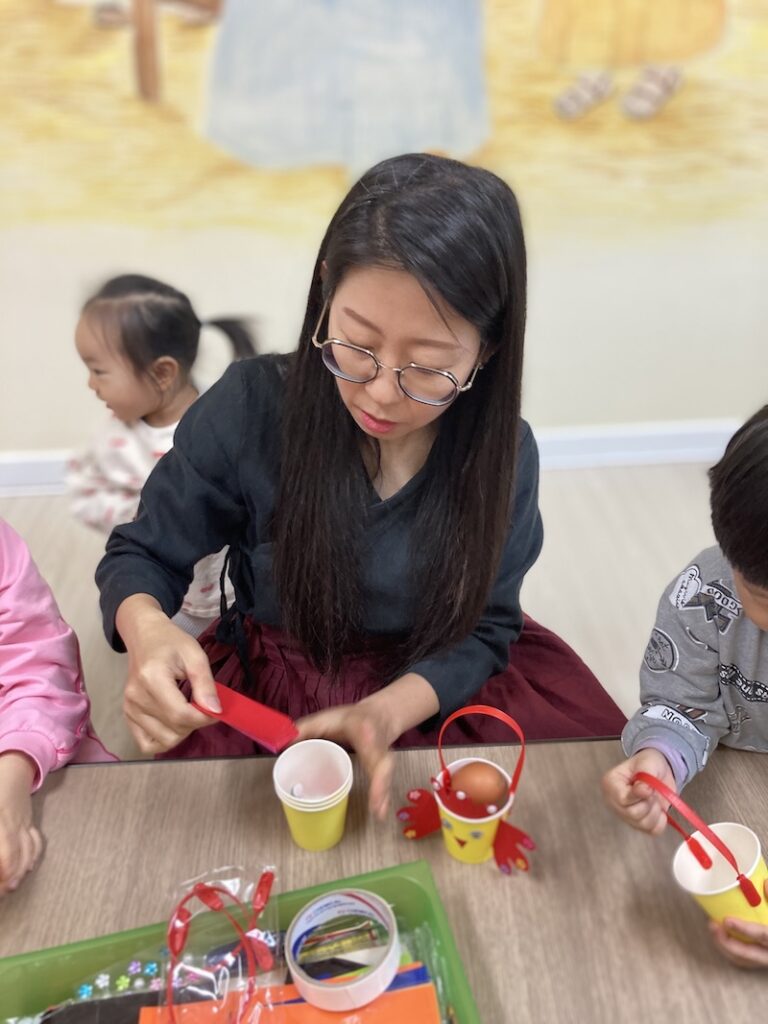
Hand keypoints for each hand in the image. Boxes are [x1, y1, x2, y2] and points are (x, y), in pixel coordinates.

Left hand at [0, 753, 42, 896]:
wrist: (13, 765)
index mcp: (0, 817)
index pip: (5, 849)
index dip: (4, 869)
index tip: (0, 884)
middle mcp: (14, 822)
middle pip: (16, 853)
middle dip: (11, 876)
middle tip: (3, 892)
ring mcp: (25, 821)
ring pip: (29, 849)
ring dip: (22, 870)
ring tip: (13, 886)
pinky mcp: (30, 821)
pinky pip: (37, 841)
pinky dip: (33, 856)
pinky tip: (27, 868)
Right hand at [117, 595, 220, 753]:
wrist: (144, 637)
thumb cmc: (171, 642)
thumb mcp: (195, 655)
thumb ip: (205, 684)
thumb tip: (215, 711)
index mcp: (151, 679)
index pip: (180, 714)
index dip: (204, 718)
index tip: (216, 710)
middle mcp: (136, 698)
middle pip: (174, 729)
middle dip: (196, 723)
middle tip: (202, 705)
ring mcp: (129, 709)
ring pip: (164, 740)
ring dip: (183, 731)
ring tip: (188, 711)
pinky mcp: (128, 716)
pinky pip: (147, 744)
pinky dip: (165, 739)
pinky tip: (173, 723)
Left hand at [295, 696, 397, 820]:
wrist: (379, 715)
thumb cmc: (350, 718)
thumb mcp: (328, 718)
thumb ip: (306, 728)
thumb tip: (282, 743)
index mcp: (362, 731)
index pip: (367, 745)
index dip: (368, 758)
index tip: (369, 771)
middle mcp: (377, 744)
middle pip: (381, 765)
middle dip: (379, 785)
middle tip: (376, 807)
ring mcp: (384, 755)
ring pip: (386, 775)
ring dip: (382, 795)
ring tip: (378, 813)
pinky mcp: (386, 765)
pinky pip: (385, 782)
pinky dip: (383, 797)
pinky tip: (379, 813)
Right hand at [601, 747, 676, 834]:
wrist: (658, 770)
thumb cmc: (648, 763)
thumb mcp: (647, 763)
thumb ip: (644, 777)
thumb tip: (643, 791)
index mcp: (611, 784)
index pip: (622, 799)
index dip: (639, 796)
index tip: (649, 788)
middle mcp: (614, 802)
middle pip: (633, 814)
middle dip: (649, 803)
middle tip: (653, 792)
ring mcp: (625, 815)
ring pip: (643, 824)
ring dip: (656, 812)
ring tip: (656, 799)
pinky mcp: (638, 824)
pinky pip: (651, 831)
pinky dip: (660, 822)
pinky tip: (660, 811)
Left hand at [709, 881, 767, 967]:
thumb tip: (766, 883)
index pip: (763, 935)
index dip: (744, 929)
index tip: (726, 920)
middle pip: (747, 954)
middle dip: (726, 942)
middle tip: (712, 925)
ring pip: (744, 961)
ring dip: (725, 947)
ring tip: (714, 930)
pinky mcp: (764, 963)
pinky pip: (746, 962)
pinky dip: (733, 952)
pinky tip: (724, 940)